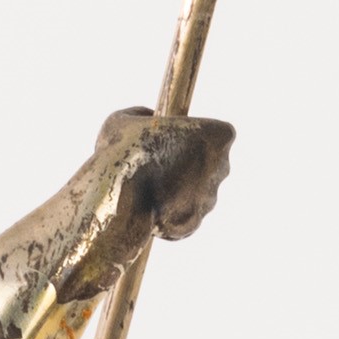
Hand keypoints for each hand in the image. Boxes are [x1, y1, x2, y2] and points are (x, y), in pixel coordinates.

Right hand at [95, 107, 234, 243]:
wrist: (115, 196)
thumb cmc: (123, 150)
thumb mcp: (125, 119)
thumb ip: (143, 115)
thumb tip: (147, 118)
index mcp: (219, 134)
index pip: (218, 133)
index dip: (196, 137)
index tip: (177, 139)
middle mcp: (223, 167)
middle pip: (211, 165)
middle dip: (190, 165)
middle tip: (160, 165)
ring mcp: (210, 198)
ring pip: (197, 193)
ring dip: (178, 191)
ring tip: (148, 188)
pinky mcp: (195, 223)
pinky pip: (182, 216)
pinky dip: (167, 214)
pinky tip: (147, 207)